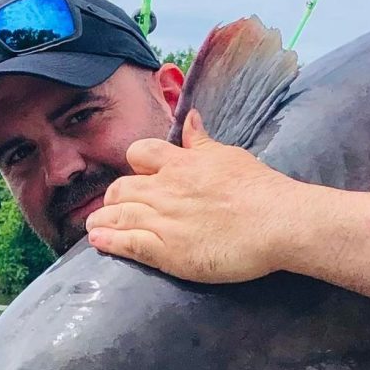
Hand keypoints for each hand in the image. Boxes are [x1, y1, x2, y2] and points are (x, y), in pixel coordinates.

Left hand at [84, 110, 312, 282]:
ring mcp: (164, 220)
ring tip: (94, 226)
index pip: (141, 153)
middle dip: (113, 197)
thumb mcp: (229, 155)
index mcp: (181, 164)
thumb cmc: (260, 189)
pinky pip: (128, 243)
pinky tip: (98, 241)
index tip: (137, 175)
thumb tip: (191, 119)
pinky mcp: (167, 251)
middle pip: (122, 187)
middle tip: (111, 206)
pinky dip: (109, 241)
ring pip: (119, 215)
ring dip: (102, 220)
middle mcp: (166, 189)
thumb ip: (203, 142)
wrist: (276, 221)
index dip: (135, 165)